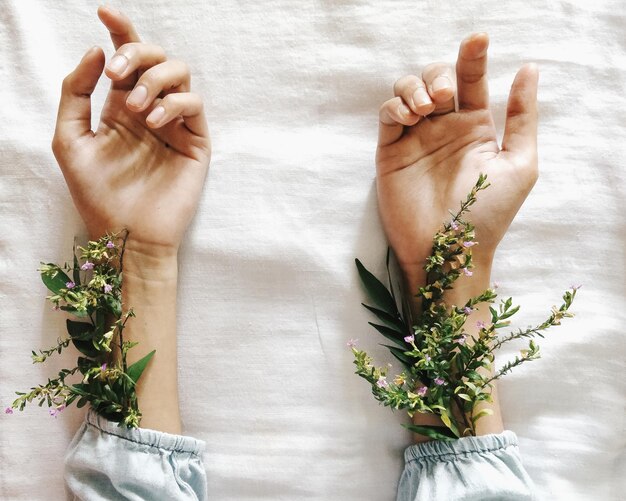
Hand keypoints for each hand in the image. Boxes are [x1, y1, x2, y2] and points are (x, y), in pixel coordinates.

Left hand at [52, 6, 210, 257]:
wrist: (125, 235)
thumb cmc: (96, 194)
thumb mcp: (69, 139)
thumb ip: (75, 93)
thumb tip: (97, 52)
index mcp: (120, 108)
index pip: (126, 59)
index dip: (120, 30)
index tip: (104, 13)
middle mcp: (149, 110)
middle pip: (155, 57)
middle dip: (136, 53)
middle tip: (118, 71)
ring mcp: (175, 125)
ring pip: (180, 74)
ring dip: (155, 79)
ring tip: (137, 108)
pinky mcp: (195, 142)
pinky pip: (193, 105)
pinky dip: (174, 104)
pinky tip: (154, 122)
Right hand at [376, 33, 537, 289]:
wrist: (446, 251)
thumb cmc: (487, 214)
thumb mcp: (519, 164)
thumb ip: (522, 117)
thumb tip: (529, 68)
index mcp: (474, 128)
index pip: (471, 80)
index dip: (473, 56)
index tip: (478, 39)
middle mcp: (443, 129)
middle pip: (435, 78)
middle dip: (440, 75)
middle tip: (445, 97)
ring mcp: (415, 139)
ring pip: (408, 90)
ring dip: (415, 87)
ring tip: (426, 111)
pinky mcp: (390, 151)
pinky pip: (387, 114)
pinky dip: (395, 106)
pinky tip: (408, 119)